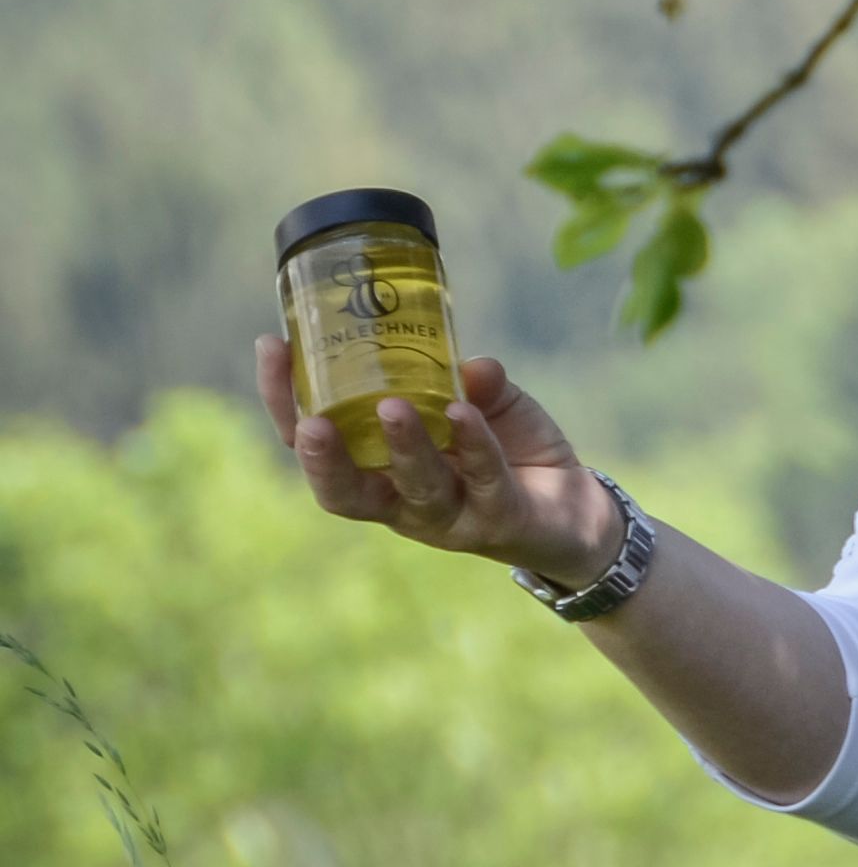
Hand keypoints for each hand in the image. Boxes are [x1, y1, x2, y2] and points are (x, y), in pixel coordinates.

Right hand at [253, 335, 623, 581]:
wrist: (575, 508)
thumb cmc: (509, 451)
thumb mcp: (485, 406)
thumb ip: (472, 383)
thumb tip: (467, 360)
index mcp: (377, 471)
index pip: (314, 444)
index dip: (284, 403)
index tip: (273, 346)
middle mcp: (401, 502)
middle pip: (343, 490)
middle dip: (320, 457)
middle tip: (309, 421)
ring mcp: (449, 518)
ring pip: (414, 488)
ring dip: (402, 446)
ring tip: (392, 406)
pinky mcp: (498, 520)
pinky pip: (482, 480)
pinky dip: (472, 444)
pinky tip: (463, 412)